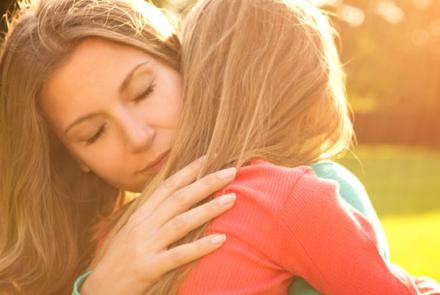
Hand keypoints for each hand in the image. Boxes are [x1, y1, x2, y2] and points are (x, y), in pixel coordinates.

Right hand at [81, 156, 236, 294]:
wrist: (99, 289)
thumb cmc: (120, 258)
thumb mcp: (134, 231)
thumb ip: (154, 215)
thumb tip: (179, 200)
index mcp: (141, 214)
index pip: (167, 186)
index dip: (189, 171)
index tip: (209, 158)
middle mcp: (143, 225)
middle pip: (179, 198)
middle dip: (205, 183)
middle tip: (230, 171)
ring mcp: (146, 245)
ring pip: (181, 222)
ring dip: (208, 209)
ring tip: (232, 199)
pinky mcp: (149, 267)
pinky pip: (178, 255)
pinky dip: (200, 246)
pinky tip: (221, 239)